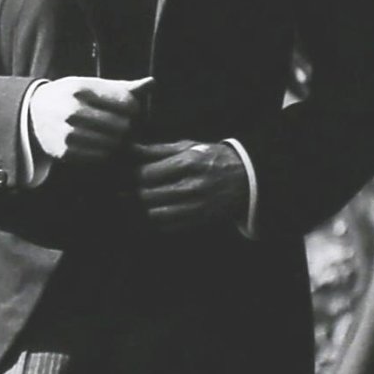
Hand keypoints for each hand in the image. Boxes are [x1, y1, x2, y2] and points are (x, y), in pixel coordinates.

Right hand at [28, 75, 149, 162]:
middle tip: (121, 124)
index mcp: (81, 89)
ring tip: (110, 134)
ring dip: (117, 141)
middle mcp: (72, 111)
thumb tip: (152, 83)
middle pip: (122, 125)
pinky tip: (98, 143)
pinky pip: (100, 157)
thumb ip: (121, 87)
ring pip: (113, 143)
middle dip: (127, 126)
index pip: (126, 103)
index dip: (134, 108)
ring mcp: (67, 134)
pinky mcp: (65, 153)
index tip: (129, 109)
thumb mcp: (90, 85)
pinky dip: (104, 152)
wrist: (32, 114)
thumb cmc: (69, 96)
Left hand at [133, 139, 248, 230]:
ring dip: (142, 208)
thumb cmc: (213, 159)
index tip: (125, 174)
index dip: (130, 176)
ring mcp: (195, 207)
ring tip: (136, 201)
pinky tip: (151, 212)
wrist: (248, 179)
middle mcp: (191, 187)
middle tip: (126, 188)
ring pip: (154, 214)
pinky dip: (154, 221)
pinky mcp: (198, 221)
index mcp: (188, 163)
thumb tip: (130, 149)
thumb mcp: (189, 147)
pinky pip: (166, 226)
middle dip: (133, 192)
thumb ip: (158, 150)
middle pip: (146, 195)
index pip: (146, 174)